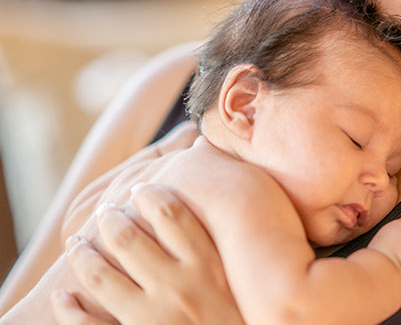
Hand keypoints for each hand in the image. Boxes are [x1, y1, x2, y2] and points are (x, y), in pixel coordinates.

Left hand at [53, 184, 242, 324]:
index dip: (150, 194)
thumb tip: (230, 174)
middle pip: (130, 237)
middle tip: (106, 212)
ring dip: (84, 256)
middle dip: (110, 220)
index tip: (140, 189)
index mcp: (210, 264)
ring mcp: (155, 317)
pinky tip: (63, 297)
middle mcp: (180, 286)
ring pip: (103, 275)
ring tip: (78, 244)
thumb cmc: (252, 315)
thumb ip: (240, 234)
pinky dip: (70, 309)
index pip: (171, 212)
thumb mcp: (253, 274)